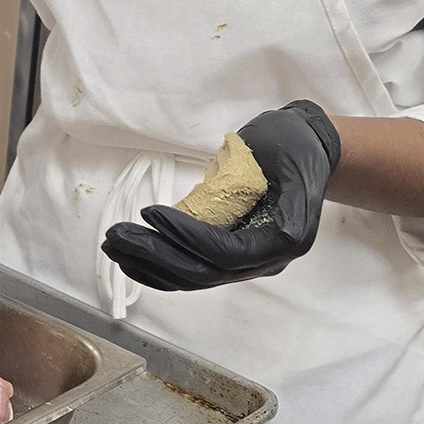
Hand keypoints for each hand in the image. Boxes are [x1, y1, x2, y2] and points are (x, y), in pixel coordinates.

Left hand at [101, 99, 341, 290]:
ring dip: (150, 265)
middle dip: (155, 256)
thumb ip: (256, 173)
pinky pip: (195, 271)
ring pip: (195, 278)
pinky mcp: (234, 258)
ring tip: (113, 246)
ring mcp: (251, 263)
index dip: (185, 238)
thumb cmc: (294, 144)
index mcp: (285, 238)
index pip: (226, 253)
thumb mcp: (285, 149)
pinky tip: (132, 258)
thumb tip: (214, 189)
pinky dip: (161, 268)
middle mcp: (268, 260)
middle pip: (205, 272)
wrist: (310, 151)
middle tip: (115, 236)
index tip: (150, 213)